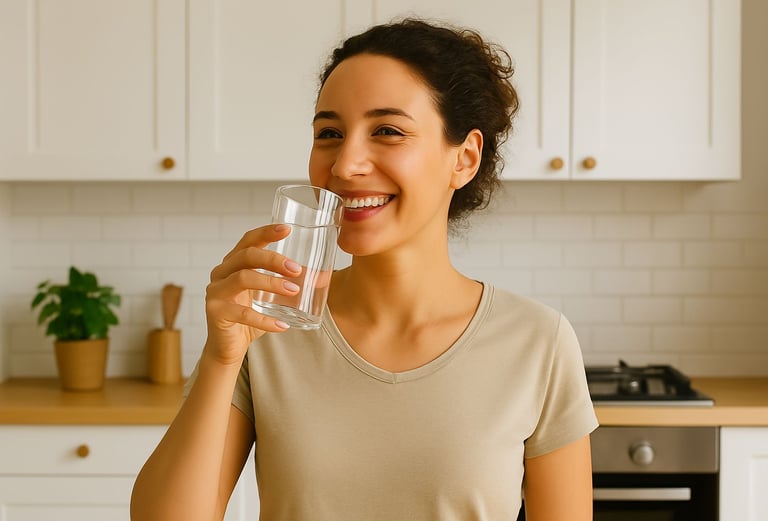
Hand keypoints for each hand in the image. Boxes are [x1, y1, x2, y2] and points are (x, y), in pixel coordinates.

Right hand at [203, 224, 300, 365]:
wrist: (228, 348)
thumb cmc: (249, 317)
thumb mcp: (270, 297)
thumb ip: (290, 284)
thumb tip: (322, 277)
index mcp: (233, 263)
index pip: (248, 240)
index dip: (266, 232)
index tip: (287, 228)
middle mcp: (221, 273)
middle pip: (246, 256)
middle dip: (273, 259)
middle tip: (296, 269)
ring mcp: (215, 292)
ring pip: (242, 278)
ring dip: (271, 283)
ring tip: (294, 290)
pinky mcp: (215, 313)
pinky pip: (242, 313)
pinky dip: (265, 320)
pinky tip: (282, 325)